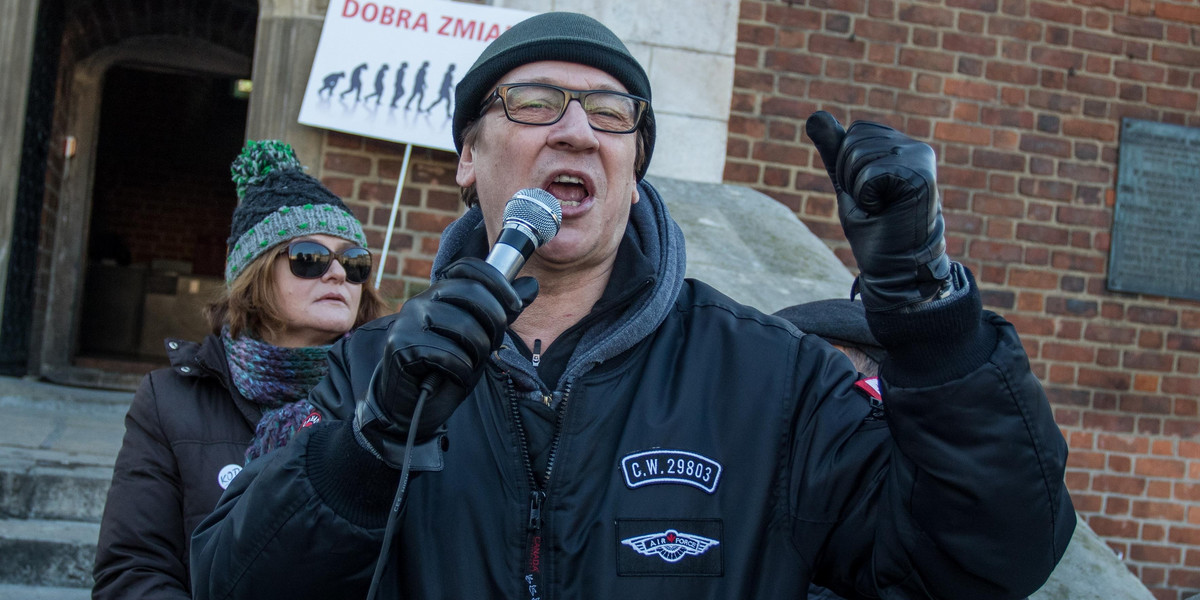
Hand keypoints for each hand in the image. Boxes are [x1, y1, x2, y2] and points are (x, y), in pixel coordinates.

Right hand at [354, 257, 536, 464]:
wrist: (410, 407)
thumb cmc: (446, 370)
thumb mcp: (480, 338)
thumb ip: (500, 311)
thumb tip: (531, 284)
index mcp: (438, 294)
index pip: (468, 267)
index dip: (498, 282)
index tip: (515, 307)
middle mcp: (420, 301)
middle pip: (473, 293)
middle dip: (494, 324)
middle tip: (490, 348)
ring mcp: (407, 321)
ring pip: (465, 327)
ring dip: (476, 355)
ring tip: (465, 365)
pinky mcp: (401, 346)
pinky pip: (449, 354)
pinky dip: (460, 372)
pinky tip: (451, 377)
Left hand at [805, 111, 950, 309]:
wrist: (895, 265)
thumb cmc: (874, 227)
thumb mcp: (848, 182)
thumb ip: (835, 149)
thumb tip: (815, 115)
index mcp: (901, 146)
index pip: (855, 133)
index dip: (847, 166)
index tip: (866, 193)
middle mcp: (916, 148)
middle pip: (855, 142)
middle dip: (850, 176)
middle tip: (874, 203)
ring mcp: (921, 160)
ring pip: (860, 156)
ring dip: (859, 189)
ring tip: (881, 207)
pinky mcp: (921, 176)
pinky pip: (871, 174)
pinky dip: (868, 196)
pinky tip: (887, 210)